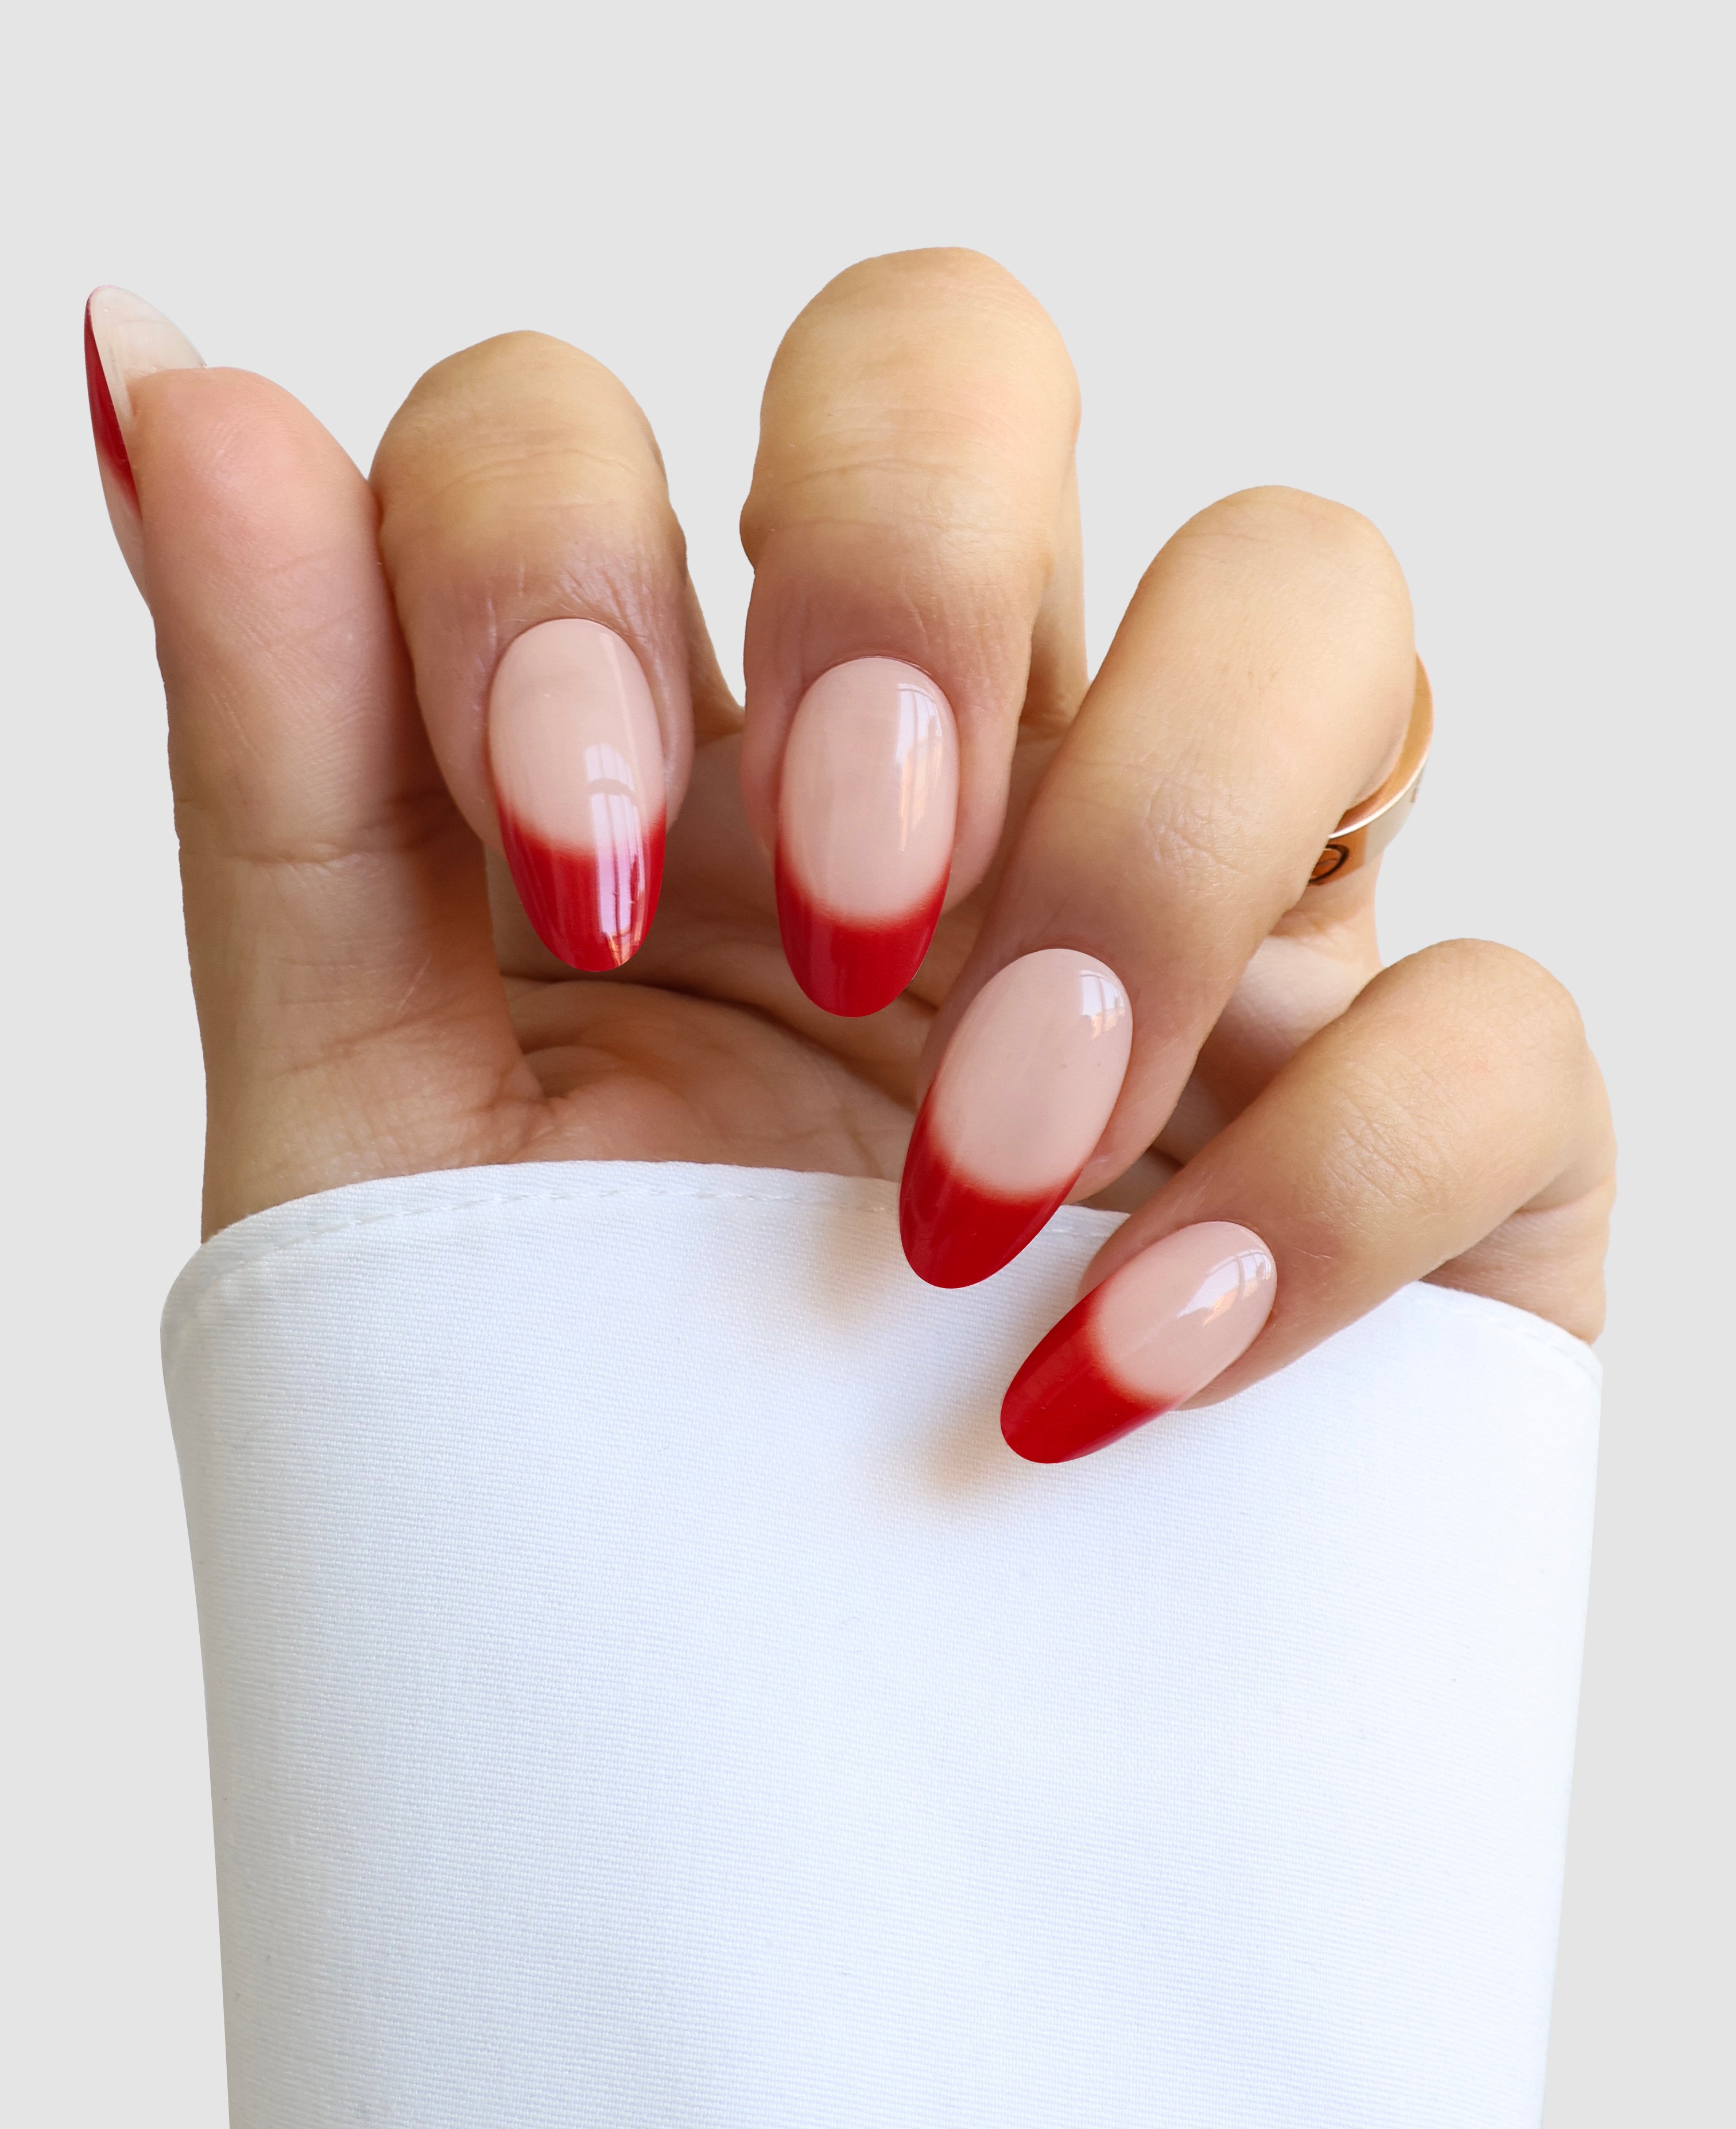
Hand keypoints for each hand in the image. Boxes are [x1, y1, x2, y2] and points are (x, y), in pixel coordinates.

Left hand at [87, 252, 1612, 1459]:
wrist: (780, 1771)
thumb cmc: (578, 1419)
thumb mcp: (381, 1109)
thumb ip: (285, 754)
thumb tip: (161, 367)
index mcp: (662, 746)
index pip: (589, 423)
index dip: (558, 556)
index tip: (567, 854)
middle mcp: (947, 763)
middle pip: (963, 357)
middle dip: (908, 575)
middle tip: (849, 905)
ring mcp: (1216, 914)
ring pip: (1311, 592)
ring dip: (1142, 865)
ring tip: (985, 1181)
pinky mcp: (1425, 1115)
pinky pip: (1496, 1016)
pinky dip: (1329, 1178)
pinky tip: (1137, 1364)